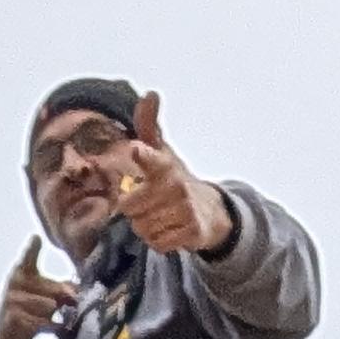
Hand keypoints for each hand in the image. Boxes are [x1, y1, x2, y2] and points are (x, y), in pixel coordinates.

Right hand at [0, 234, 65, 338]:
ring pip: (48, 305)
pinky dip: (51, 327)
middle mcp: (14, 284)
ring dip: (55, 317)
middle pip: (52, 288)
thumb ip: (59, 291)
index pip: (27, 259)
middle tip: (69, 305)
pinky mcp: (12, 318)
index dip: (32, 249)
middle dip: (65, 299)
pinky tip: (54, 330)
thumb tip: (77, 291)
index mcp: (21, 274)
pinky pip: (41, 321)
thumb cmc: (28, 318)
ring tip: (54, 320)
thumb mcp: (43, 300)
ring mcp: (11, 301)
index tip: (36, 239)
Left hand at [110, 94, 231, 256]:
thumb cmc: (174, 178)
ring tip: (160, 216)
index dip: (143, 155)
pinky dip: (159, 241)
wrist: (209, 210)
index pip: (151, 158)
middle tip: (148, 202)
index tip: (136, 150)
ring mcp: (185, 209)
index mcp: (164, 164)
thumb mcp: (162, 150)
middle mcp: (176, 185)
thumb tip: (150, 94)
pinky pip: (157, 243)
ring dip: (146, 226)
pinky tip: (169, 230)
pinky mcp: (192, 231)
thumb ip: (148, 126)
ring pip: (142, 228)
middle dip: (134, 210)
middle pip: (130, 207)